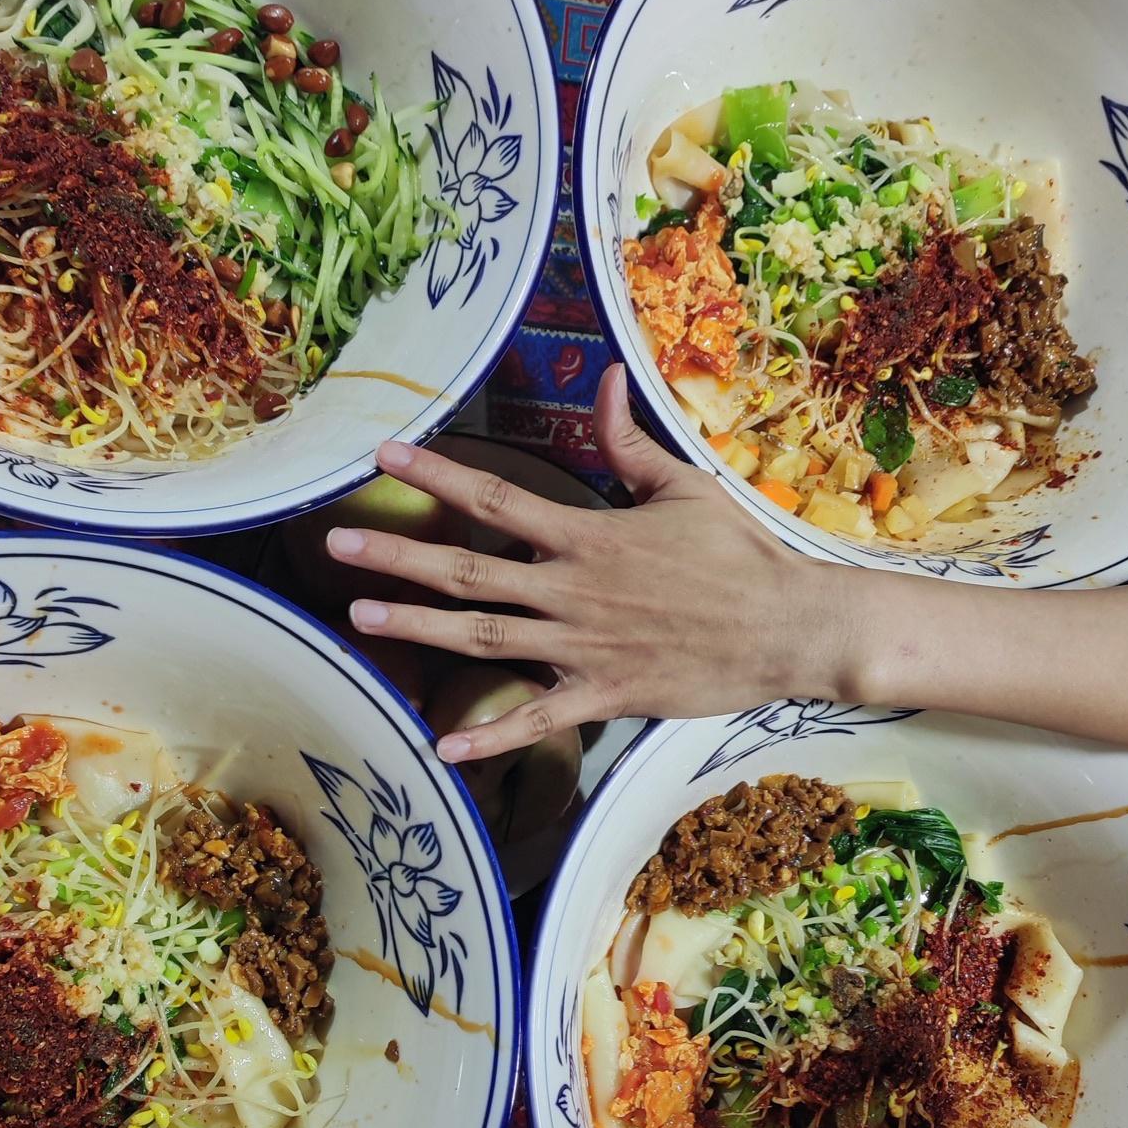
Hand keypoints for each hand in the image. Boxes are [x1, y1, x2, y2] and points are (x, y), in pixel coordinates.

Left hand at [325, 365, 872, 761]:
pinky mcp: (603, 695)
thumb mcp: (684, 486)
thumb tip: (604, 380)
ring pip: (483, 640)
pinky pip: (537, 720)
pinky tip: (441, 747)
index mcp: (587, 535)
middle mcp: (571, 590)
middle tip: (339, 547)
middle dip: (398, 557)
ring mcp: (581, 647)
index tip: (386, 454)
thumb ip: (629, 441)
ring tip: (358, 621)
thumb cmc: (739, 553)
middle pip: (467, 571)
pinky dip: (490, 737)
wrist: (788, 627)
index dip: (435, 475)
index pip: (495, 498)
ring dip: (417, 631)